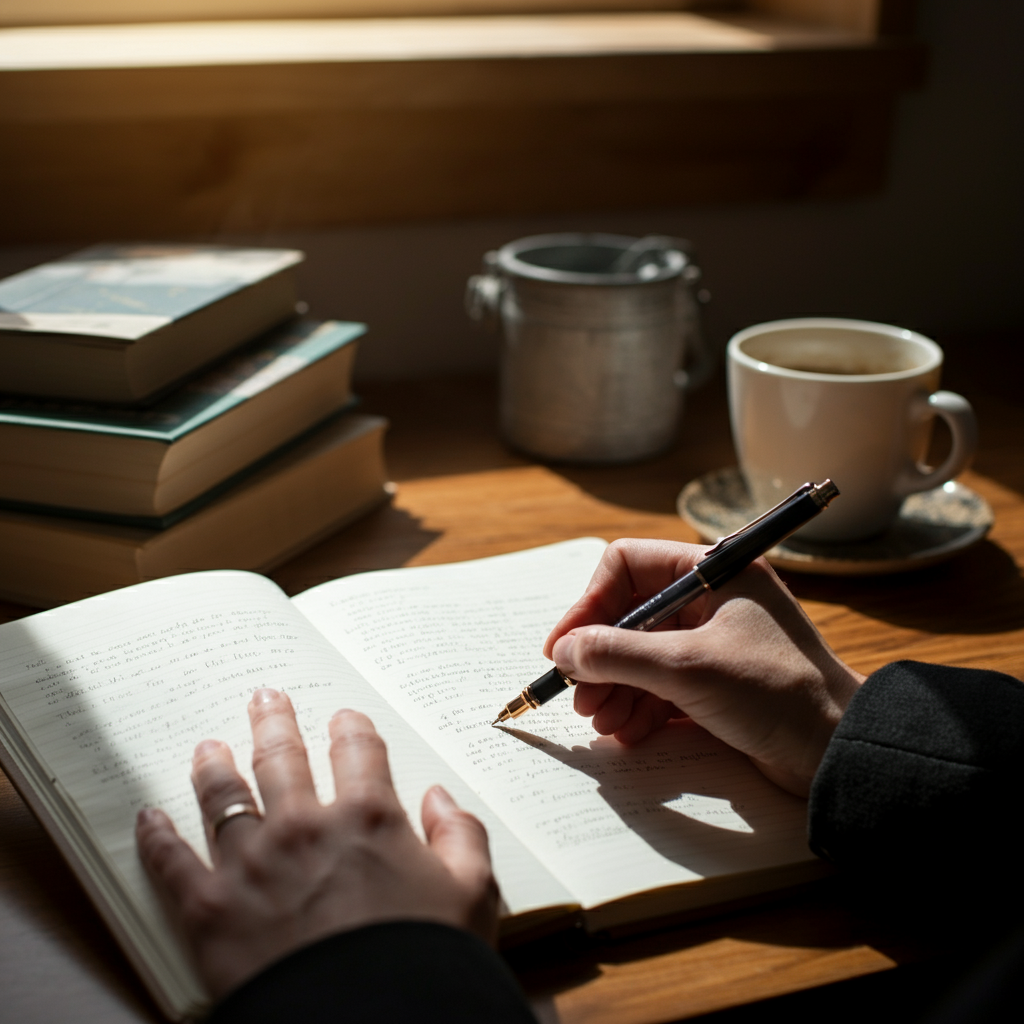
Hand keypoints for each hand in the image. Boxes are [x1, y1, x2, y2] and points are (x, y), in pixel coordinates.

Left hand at [136, 689, 498, 998]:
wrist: (364, 1023)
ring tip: (209, 747)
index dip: (351, 730)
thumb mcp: (473, 897)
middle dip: (274, 723)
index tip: (343, 719)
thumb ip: (463, 837)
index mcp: (369, 819)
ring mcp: (251, 864)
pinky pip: (172, 862)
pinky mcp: (208, 909)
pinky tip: (149, 818)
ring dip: (215, 766)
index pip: (358, 753)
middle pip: (282, 758)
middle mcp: (305, 828)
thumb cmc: (424, 964)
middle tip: (265, 699)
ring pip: (225, 796)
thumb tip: (441, 799)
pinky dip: (158, 837)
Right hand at [542, 539, 864, 796]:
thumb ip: (617, 654)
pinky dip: (639, 706)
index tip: (564, 647)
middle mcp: (711, 600)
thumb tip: (564, 651)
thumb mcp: (687, 668)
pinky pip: (661, 685)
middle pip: (629, 616)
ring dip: (615, 687)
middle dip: (600, 657)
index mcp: (713, 573)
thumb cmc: (777, 693)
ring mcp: (713, 642)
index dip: (589, 604)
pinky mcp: (716, 683)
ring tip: (602, 721)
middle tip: (580, 695)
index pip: (628, 567)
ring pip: (641, 654)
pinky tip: (626, 731)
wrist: (837, 752)